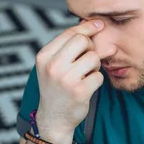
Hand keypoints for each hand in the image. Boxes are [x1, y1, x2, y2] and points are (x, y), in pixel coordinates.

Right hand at [35, 19, 105, 137]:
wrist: (54, 119)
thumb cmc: (57, 89)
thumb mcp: (56, 66)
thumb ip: (73, 47)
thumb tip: (99, 27)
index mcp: (44, 56)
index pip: (70, 33)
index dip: (87, 27)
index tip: (99, 24)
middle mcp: (53, 66)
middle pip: (83, 41)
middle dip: (90, 49)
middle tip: (86, 62)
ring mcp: (66, 79)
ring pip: (93, 58)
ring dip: (94, 66)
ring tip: (85, 75)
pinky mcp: (80, 92)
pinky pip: (99, 76)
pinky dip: (97, 80)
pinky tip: (87, 87)